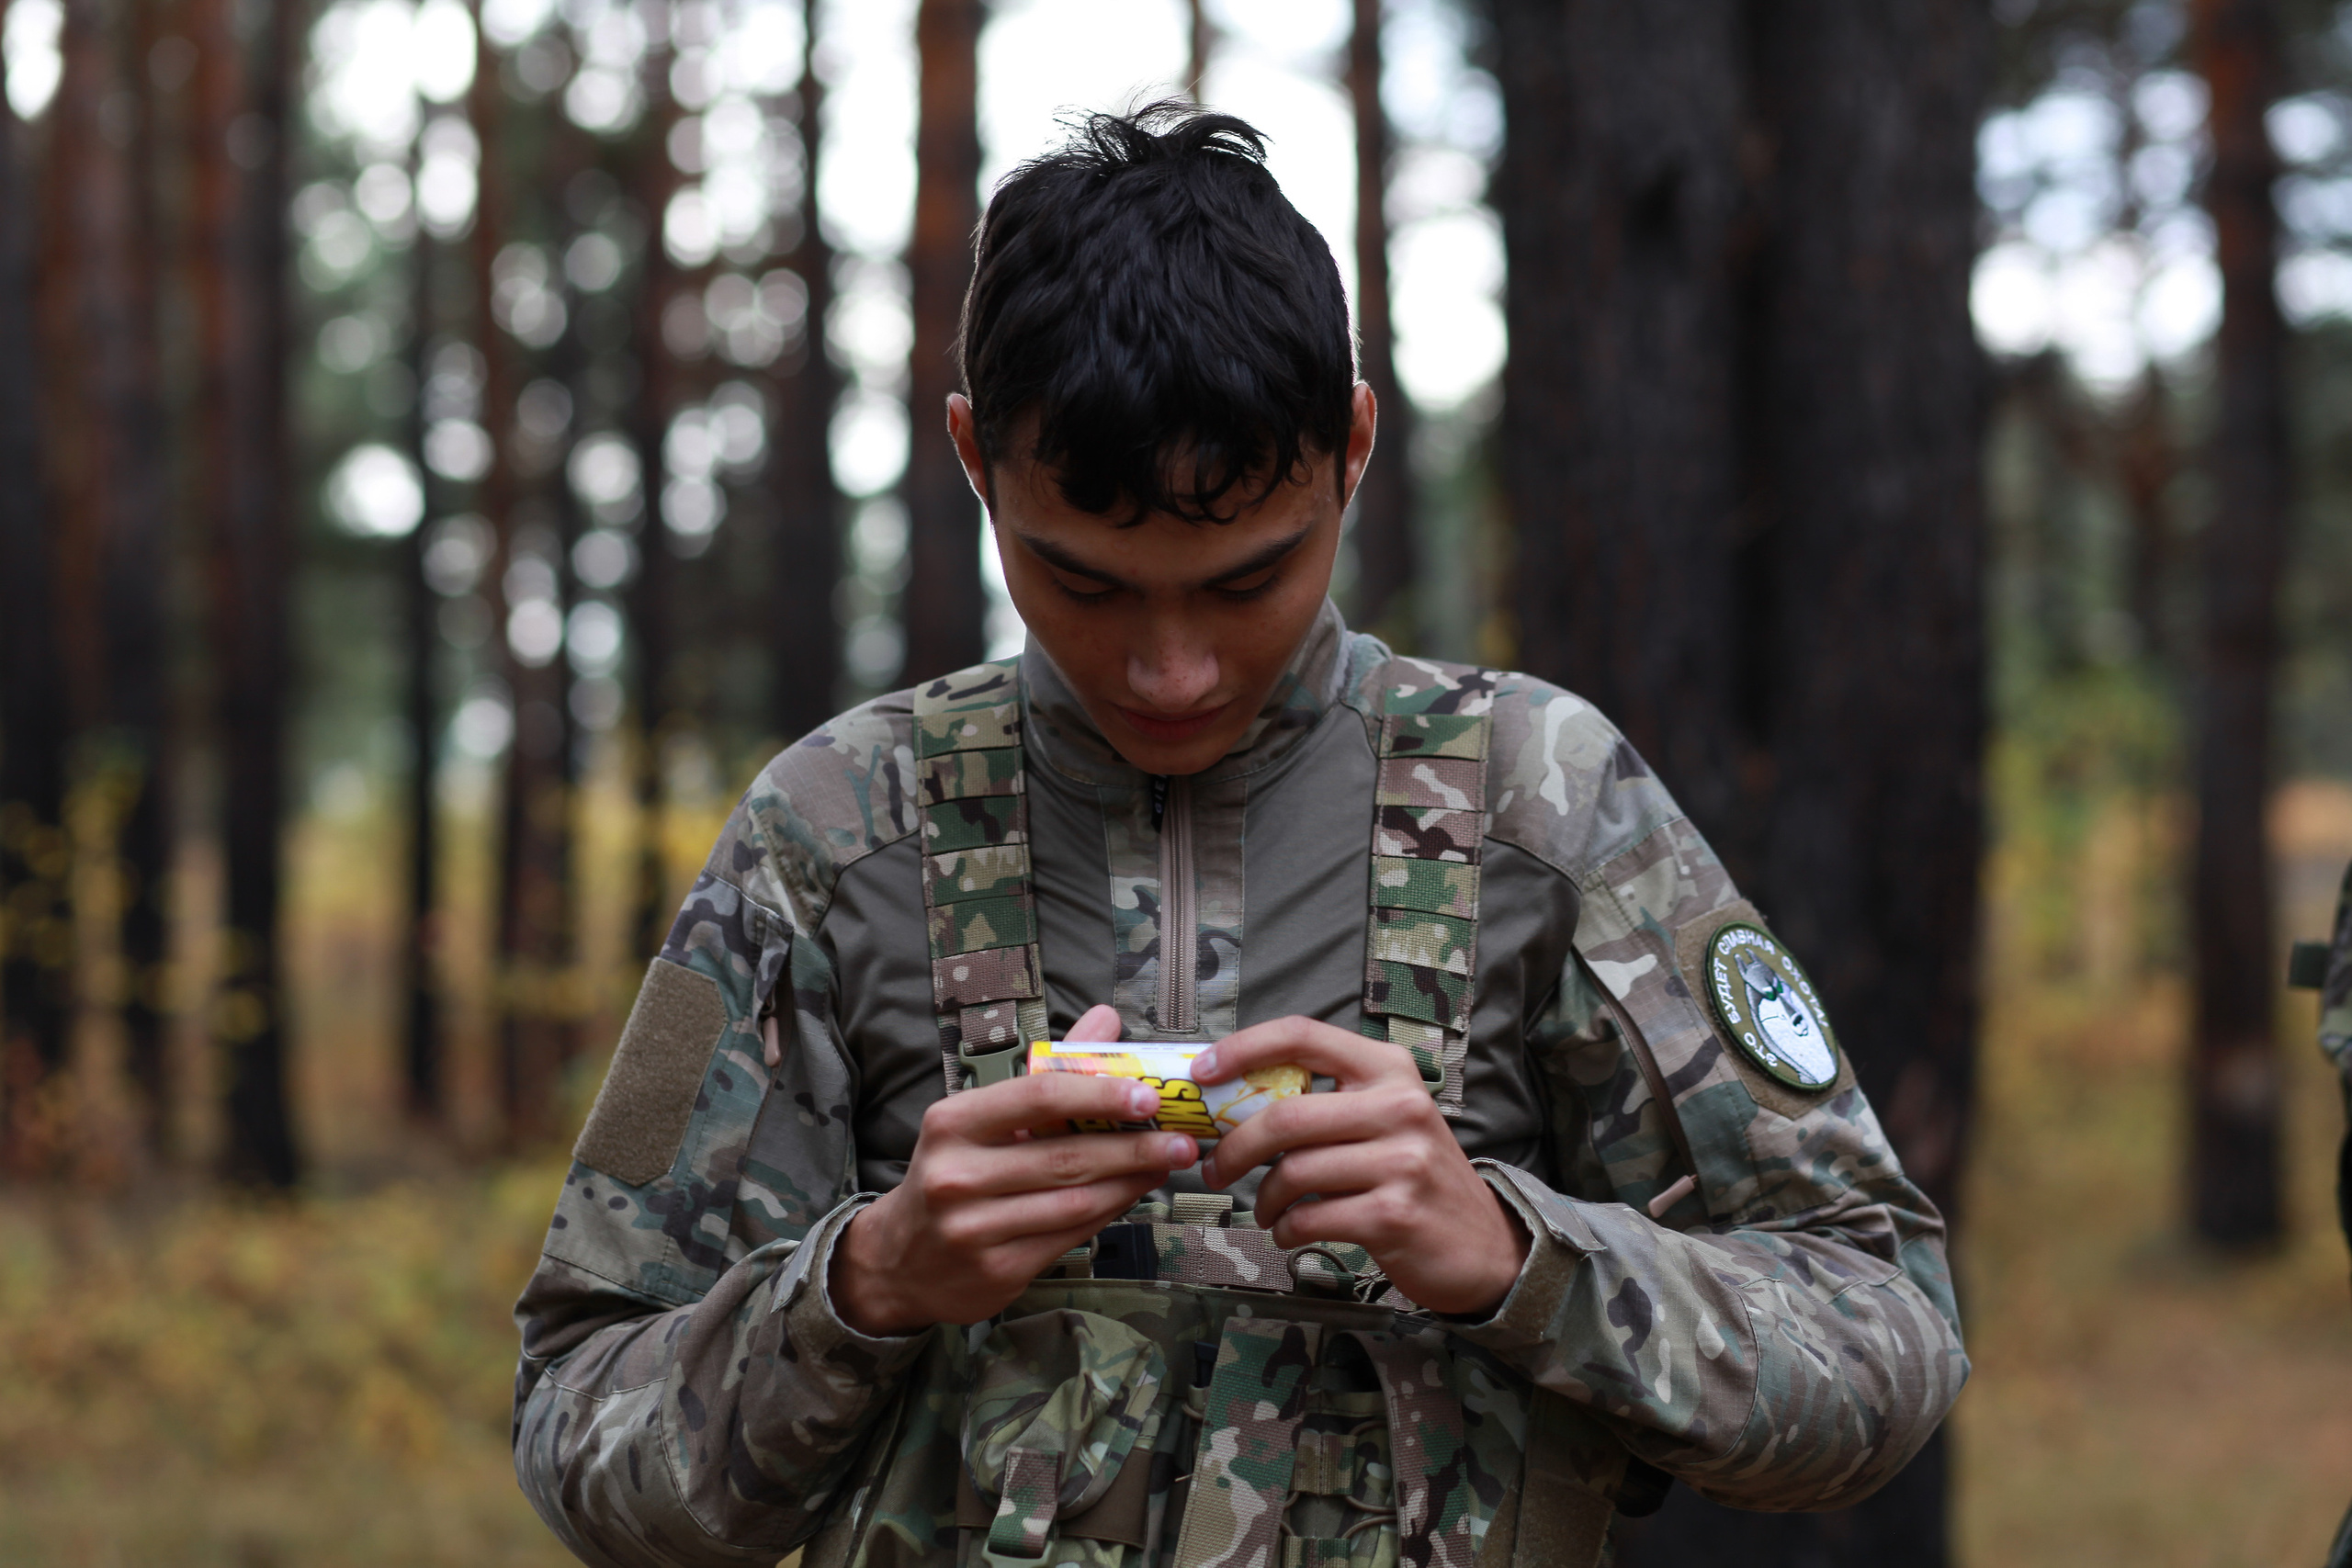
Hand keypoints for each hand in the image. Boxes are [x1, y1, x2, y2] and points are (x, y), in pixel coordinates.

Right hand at [831, 1005, 1196, 1335]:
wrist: (899, 1260)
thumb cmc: (953, 1172)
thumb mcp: (982, 1118)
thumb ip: (1049, 1071)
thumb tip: (1107, 1019)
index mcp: (953, 1123)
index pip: (1038, 1098)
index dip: (1099, 1095)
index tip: (1149, 1096)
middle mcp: (957, 1175)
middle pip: (1065, 1156)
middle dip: (1134, 1147)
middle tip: (1183, 1139)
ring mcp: (974, 1228)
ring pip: (1075, 1201)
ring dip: (1131, 1182)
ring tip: (1167, 1164)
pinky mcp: (996, 1270)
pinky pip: (1070, 1236)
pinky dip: (1109, 1213)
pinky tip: (1132, 1195)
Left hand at [1195, 1016, 1528, 1316]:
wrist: (1483, 1243)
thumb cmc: (1414, 1174)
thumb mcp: (1384, 1118)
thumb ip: (1326, 1101)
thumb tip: (1234, 1098)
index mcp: (1387, 1069)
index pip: (1303, 1035)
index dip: (1243, 1048)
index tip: (1202, 1072)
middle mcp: (1399, 1106)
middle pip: (1285, 1116)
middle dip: (1234, 1147)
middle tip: (1215, 1169)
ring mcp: (1401, 1161)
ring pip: (1293, 1171)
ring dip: (1263, 1197)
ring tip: (1266, 1209)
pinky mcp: (1394, 1214)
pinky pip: (1310, 1217)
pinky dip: (1286, 1229)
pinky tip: (1291, 1232)